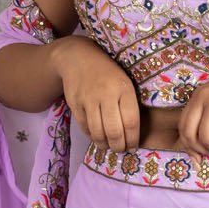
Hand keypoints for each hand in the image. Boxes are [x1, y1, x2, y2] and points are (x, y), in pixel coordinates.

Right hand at [55, 34, 142, 150]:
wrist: (78, 58)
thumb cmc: (108, 73)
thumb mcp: (125, 83)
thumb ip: (129, 105)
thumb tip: (132, 134)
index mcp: (124, 89)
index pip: (131, 122)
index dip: (133, 140)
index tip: (133, 146)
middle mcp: (106, 95)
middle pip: (114, 132)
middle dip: (119, 146)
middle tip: (121, 149)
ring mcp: (88, 100)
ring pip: (98, 133)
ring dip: (105, 145)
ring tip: (110, 146)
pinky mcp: (75, 104)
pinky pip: (85, 128)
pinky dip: (92, 137)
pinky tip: (98, 137)